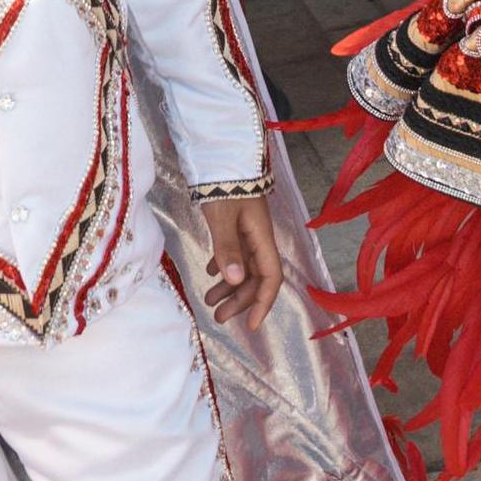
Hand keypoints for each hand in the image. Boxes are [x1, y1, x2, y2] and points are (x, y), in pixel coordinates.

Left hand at [202, 194, 282, 328]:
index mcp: (261, 238)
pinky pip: (234, 253)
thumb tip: (236, 282)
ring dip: (229, 286)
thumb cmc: (223, 185)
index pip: (270, 278)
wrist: (221, 156)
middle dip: (240, 300)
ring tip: (209, 300)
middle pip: (255, 278)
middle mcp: (258, 238)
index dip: (263, 303)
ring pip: (243, 267)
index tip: (251, 325)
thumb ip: (228, 249)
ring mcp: (247, 231)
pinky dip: (224, 266)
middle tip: (219, 317)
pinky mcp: (236, 224)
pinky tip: (210, 273)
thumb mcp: (223, 218)